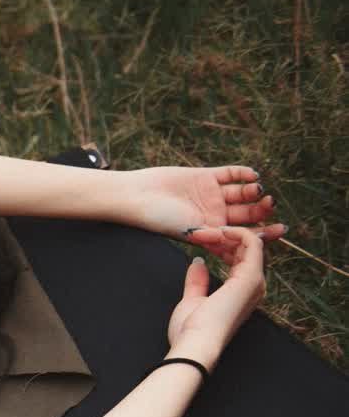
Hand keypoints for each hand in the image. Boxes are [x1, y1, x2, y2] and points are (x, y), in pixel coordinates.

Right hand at [133, 164, 286, 263]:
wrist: (137, 197)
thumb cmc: (159, 220)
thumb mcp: (191, 233)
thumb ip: (218, 237)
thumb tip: (246, 243)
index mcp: (212, 231)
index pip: (244, 233)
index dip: (264, 233)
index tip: (280, 230)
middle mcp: (214, 213)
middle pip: (247, 212)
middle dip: (262, 210)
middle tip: (269, 204)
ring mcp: (211, 194)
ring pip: (242, 192)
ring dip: (253, 191)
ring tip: (257, 189)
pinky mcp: (205, 176)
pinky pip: (231, 174)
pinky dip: (243, 173)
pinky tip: (251, 174)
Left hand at [165, 226, 266, 364]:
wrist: (194, 344)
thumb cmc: (191, 330)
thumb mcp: (192, 300)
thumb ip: (197, 282)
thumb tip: (198, 263)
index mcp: (241, 292)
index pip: (239, 258)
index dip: (222, 245)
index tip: (200, 240)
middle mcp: (253, 286)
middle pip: (246, 249)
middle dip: (223, 236)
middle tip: (200, 233)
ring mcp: (254, 282)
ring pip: (251, 243)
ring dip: (227, 233)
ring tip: (204, 233)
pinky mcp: (251, 278)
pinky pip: (253, 244)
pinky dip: (237, 233)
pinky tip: (218, 232)